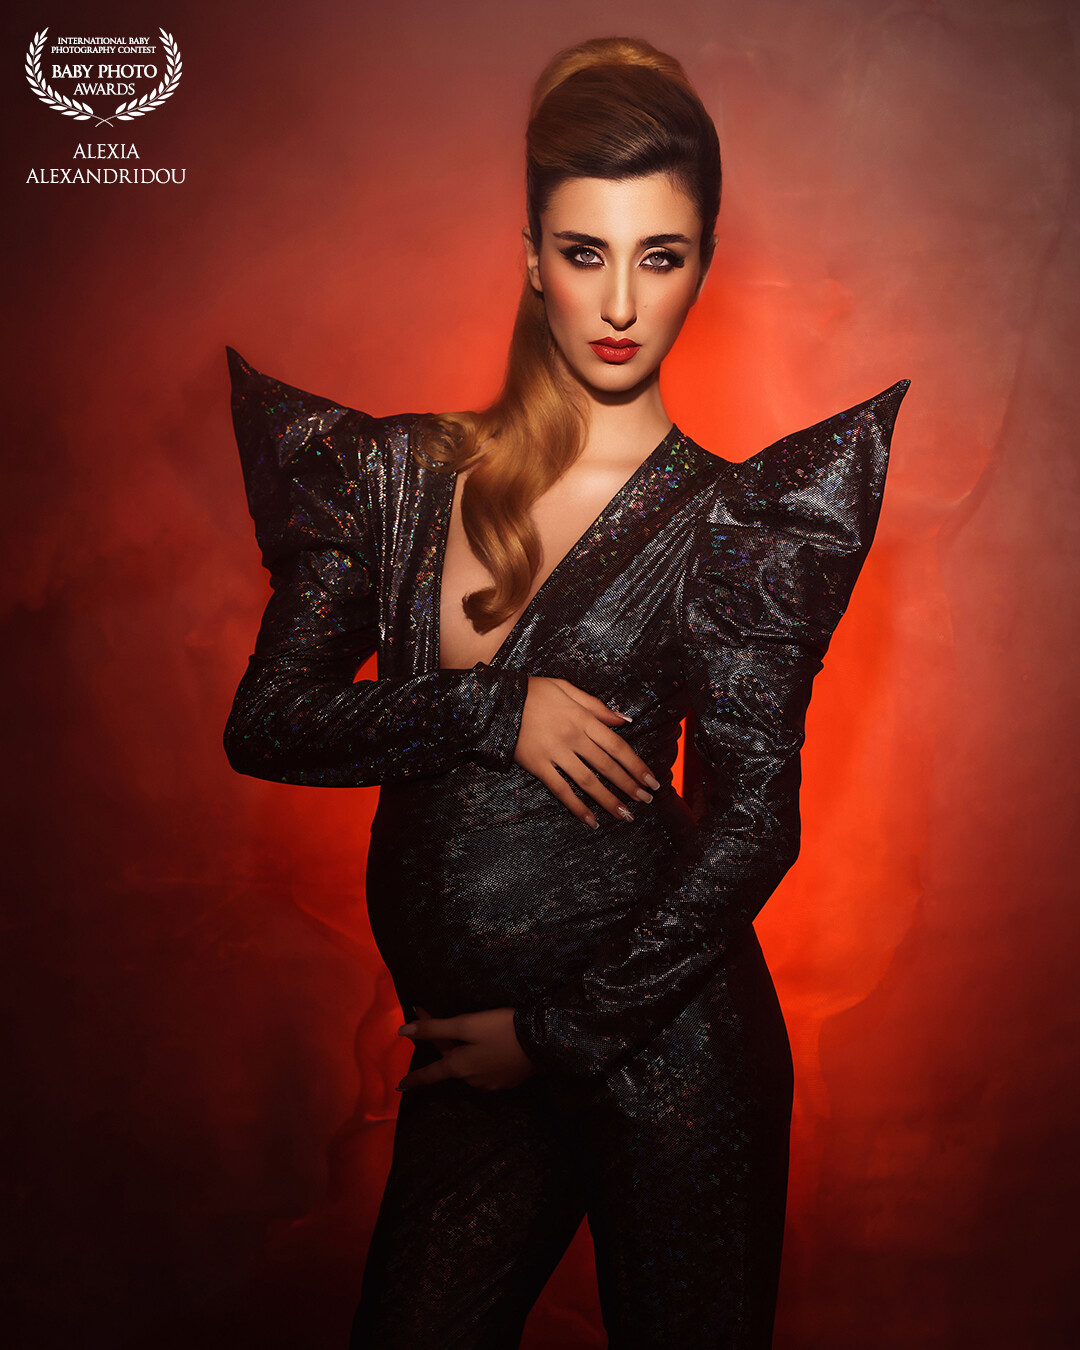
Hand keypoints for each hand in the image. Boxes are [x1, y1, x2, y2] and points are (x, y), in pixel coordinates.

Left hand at [396, 1006, 537, 1091]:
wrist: (541, 1042)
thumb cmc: (500, 1029)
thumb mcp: (466, 1024)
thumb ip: (435, 1028)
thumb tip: (402, 1032)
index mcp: (458, 1067)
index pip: (430, 1074)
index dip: (414, 1079)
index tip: (400, 1085)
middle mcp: (471, 1081)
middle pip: (450, 1063)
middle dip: (441, 1045)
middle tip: (434, 1021)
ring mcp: (490, 1084)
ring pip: (468, 1068)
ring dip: (463, 1054)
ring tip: (468, 1035)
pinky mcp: (506, 1082)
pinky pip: (485, 1071)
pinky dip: (480, 1060)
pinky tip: (489, 1049)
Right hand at [513, 676, 660, 828]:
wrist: (496, 700)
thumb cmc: (532, 692)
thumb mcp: (566, 688)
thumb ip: (596, 705)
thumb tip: (624, 719)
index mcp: (582, 718)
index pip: (617, 746)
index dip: (636, 765)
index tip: (652, 780)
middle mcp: (572, 737)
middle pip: (606, 766)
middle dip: (629, 785)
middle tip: (646, 801)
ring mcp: (555, 753)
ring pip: (587, 781)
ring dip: (609, 800)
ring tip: (626, 815)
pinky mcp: (537, 766)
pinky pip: (560, 790)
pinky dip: (577, 807)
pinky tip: (591, 821)